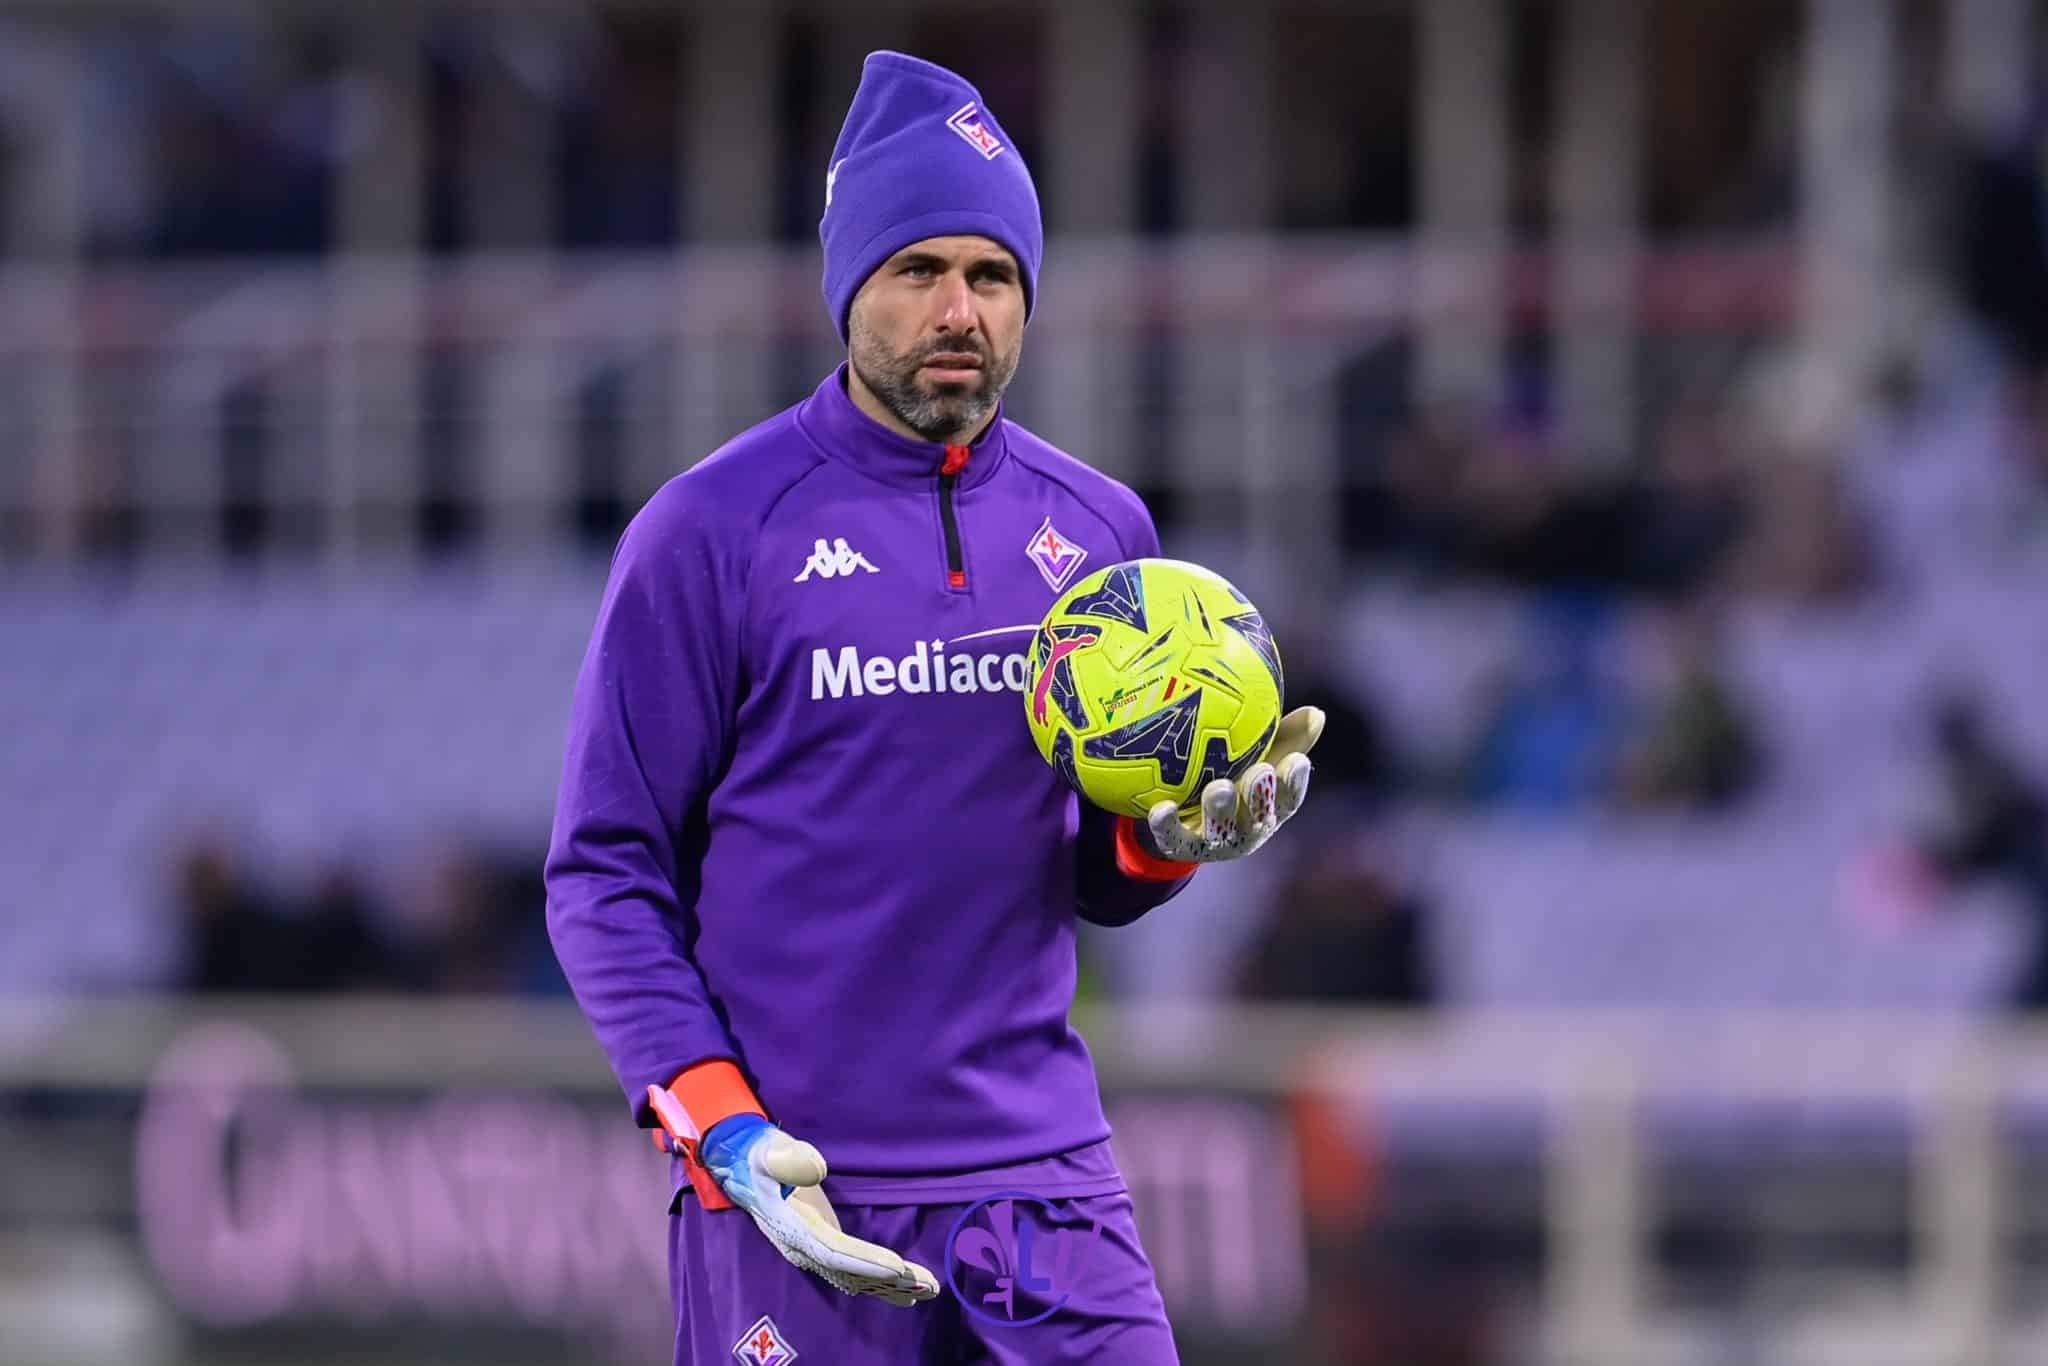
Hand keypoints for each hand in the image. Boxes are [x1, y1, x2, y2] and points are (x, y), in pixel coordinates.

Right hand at [697, 1115, 939, 1306]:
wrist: (743, 1165)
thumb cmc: (761, 1154)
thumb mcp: (769, 1150)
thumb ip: (788, 1158)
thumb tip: (816, 1169)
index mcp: (791, 1228)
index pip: (833, 1251)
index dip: (865, 1261)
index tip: (897, 1267)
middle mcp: (802, 1247)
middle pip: (849, 1271)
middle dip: (887, 1279)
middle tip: (927, 1284)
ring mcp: (811, 1250)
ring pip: (854, 1276)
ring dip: (890, 1285)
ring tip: (928, 1290)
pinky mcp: (821, 1246)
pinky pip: (852, 1272)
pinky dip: (879, 1283)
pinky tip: (906, 1291)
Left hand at [1143, 706, 1323, 862]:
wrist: (1186, 817)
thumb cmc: (1233, 778)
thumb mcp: (1260, 758)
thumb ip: (1286, 738)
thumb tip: (1316, 713)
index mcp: (1269, 810)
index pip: (1289, 798)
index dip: (1295, 782)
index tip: (1298, 760)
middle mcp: (1247, 830)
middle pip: (1259, 817)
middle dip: (1261, 796)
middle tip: (1261, 771)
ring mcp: (1215, 842)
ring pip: (1220, 829)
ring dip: (1220, 810)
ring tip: (1218, 787)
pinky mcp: (1182, 847)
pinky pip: (1173, 838)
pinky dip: (1166, 825)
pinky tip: (1160, 808)